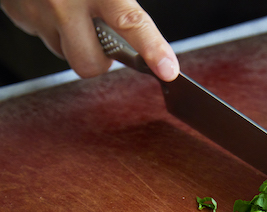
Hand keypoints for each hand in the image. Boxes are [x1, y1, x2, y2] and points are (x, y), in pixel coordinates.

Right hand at [0, 0, 178, 80]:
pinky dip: (51, 26)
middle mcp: (66, 2)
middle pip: (89, 63)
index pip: (131, 22)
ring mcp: (38, 11)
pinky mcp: (18, 15)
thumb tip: (138, 26)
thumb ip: (121, 1)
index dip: (152, 49)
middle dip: (99, 61)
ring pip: (64, 52)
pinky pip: (42, 35)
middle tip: (104, 41)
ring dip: (73, 41)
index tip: (168, 69)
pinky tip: (51, 4)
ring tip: (72, 12)